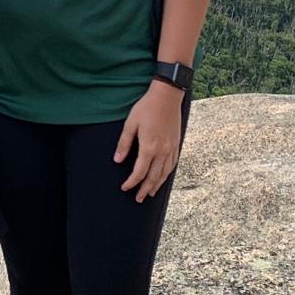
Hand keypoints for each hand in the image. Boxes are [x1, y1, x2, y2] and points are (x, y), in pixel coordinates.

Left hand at [115, 82, 183, 201]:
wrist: (167, 96)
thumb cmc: (147, 107)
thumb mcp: (131, 123)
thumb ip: (124, 143)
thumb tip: (117, 160)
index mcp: (149, 147)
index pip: (139, 172)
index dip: (131, 182)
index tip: (125, 188)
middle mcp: (162, 151)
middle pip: (153, 177)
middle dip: (144, 189)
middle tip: (138, 199)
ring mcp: (171, 148)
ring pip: (164, 173)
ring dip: (157, 185)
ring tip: (150, 193)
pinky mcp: (176, 143)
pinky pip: (172, 164)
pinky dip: (167, 174)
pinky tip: (163, 177)